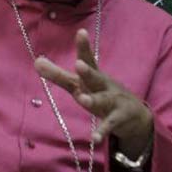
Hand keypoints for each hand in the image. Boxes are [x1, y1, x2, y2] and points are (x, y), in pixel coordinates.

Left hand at [34, 29, 152, 157]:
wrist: (135, 115)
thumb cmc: (102, 93)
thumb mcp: (80, 84)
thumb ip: (58, 75)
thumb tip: (36, 61)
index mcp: (94, 76)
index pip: (88, 59)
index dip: (84, 46)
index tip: (81, 32)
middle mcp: (103, 86)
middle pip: (95, 77)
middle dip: (87, 71)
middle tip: (79, 64)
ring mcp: (112, 102)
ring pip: (102, 100)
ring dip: (93, 99)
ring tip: (82, 99)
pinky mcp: (116, 119)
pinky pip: (107, 126)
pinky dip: (100, 132)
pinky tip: (93, 139)